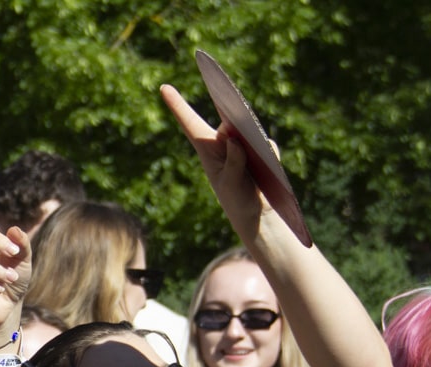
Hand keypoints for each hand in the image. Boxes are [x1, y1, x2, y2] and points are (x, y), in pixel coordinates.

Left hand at [159, 85, 270, 246]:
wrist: (257, 214)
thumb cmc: (237, 201)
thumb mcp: (232, 184)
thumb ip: (233, 162)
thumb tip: (234, 139)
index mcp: (207, 150)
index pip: (190, 123)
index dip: (177, 105)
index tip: (163, 88)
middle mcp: (223, 143)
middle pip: (226, 119)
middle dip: (232, 116)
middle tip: (234, 112)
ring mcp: (242, 144)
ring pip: (249, 130)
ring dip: (253, 140)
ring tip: (255, 159)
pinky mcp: (261, 149)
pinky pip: (266, 144)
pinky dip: (268, 154)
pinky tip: (267, 168)